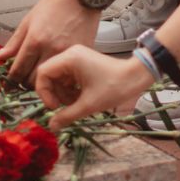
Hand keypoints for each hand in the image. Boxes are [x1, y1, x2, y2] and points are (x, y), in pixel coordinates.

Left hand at [0, 0, 98, 82]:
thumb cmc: (55, 3)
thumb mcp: (29, 19)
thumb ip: (14, 42)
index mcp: (35, 40)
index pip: (18, 70)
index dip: (11, 80)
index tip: (9, 84)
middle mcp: (51, 49)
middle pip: (33, 80)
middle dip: (26, 82)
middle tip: (25, 78)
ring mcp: (67, 53)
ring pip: (51, 82)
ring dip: (43, 81)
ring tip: (41, 75)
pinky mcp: (80, 55)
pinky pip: (68, 74)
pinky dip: (60, 76)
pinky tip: (57, 70)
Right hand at [37, 47, 154, 128]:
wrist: (136, 77)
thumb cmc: (114, 87)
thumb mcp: (88, 105)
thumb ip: (67, 115)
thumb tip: (51, 126)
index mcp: (70, 58)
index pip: (43, 73)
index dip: (44, 92)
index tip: (55, 107)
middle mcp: (70, 54)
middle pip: (50, 75)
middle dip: (56, 94)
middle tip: (67, 107)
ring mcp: (77, 58)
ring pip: (59, 78)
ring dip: (64, 94)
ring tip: (77, 104)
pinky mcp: (83, 63)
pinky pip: (68, 77)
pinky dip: (71, 90)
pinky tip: (81, 98)